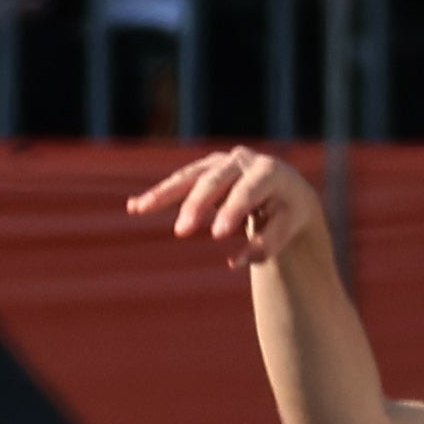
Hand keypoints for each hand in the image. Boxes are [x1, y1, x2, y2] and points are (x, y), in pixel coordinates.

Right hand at [127, 146, 320, 269]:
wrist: (286, 189)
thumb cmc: (288, 213)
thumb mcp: (287, 228)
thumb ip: (267, 245)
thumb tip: (235, 263)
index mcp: (269, 171)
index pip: (248, 190)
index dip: (233, 210)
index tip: (218, 235)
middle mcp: (242, 160)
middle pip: (215, 180)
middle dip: (197, 204)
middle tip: (182, 231)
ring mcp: (220, 162)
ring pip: (189, 176)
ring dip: (164, 193)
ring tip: (139, 209)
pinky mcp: (204, 169)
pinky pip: (180, 181)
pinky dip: (160, 194)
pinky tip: (135, 207)